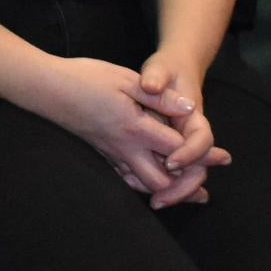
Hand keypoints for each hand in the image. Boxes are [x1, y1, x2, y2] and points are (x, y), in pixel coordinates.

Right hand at [39, 55, 221, 208]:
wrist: (47, 89)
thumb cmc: (86, 78)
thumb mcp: (126, 79)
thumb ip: (160, 98)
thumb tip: (189, 110)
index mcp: (136, 128)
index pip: (178, 151)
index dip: (202, 155)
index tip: (222, 157)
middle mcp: (125, 148)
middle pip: (164, 182)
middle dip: (187, 183)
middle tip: (206, 180)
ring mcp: (112, 155)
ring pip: (145, 186)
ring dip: (169, 189)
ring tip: (193, 192)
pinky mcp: (103, 156)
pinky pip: (128, 180)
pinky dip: (147, 185)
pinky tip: (157, 184)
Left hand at [134, 49, 226, 190]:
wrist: (174, 70)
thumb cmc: (167, 69)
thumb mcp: (160, 68)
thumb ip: (156, 76)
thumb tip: (151, 86)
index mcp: (194, 117)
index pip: (201, 140)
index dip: (189, 154)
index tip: (170, 162)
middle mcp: (191, 135)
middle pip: (197, 168)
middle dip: (182, 187)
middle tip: (159, 201)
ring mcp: (182, 144)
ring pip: (185, 175)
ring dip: (173, 190)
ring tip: (153, 202)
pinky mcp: (170, 149)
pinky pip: (171, 172)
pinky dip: (161, 183)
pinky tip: (141, 190)